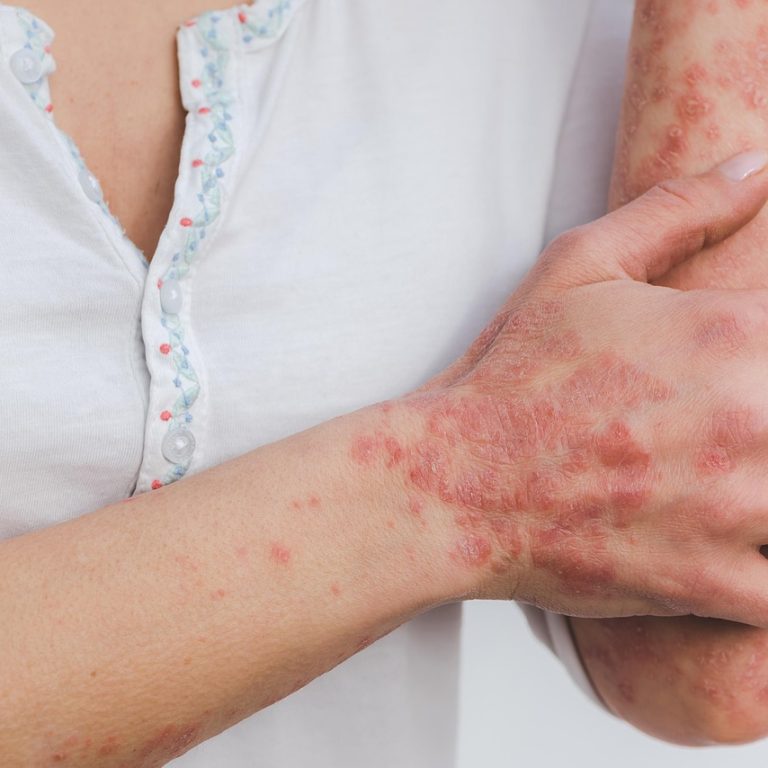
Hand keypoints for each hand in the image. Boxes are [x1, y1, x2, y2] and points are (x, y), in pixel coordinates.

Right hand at [382, 151, 767, 623]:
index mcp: (733, 334)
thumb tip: (755, 167)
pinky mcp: (710, 584)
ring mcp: (737, 511)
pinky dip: (765, 572)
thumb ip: (677, 210)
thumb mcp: (579, 266)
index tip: (739, 376)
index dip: (765, 354)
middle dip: (758, 421)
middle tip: (704, 429)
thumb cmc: (513, 375)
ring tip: (719, 481)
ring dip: (762, 496)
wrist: (455, 480)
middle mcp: (751, 420)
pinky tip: (737, 551)